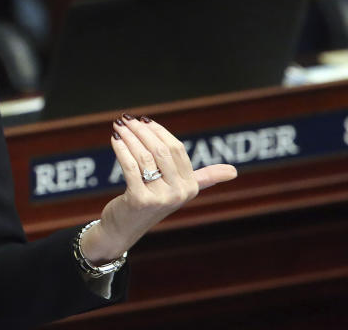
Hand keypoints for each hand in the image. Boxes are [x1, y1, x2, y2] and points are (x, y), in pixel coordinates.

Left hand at [81, 114, 236, 262]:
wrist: (124, 228)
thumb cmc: (150, 203)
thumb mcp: (178, 191)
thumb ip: (204, 179)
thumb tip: (234, 172)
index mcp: (190, 186)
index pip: (177, 149)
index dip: (158, 131)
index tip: (143, 120)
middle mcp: (179, 192)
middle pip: (160, 150)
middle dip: (141, 131)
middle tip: (126, 119)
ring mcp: (160, 198)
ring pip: (144, 157)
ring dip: (129, 137)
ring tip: (118, 127)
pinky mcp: (140, 200)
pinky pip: (130, 167)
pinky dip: (121, 150)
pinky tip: (114, 140)